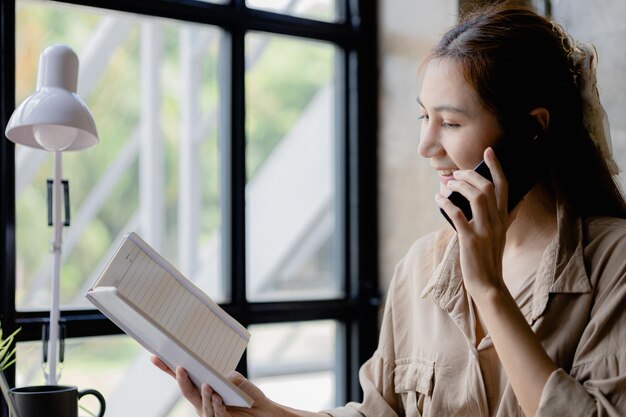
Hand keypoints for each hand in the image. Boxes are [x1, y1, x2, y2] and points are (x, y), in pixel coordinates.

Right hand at [151, 356, 282, 416]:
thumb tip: (222, 376)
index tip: (156, 357)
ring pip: (203, 404)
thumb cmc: (247, 395)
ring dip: (204, 394)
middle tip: (180, 368)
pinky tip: (218, 396)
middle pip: (188, 392)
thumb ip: (228, 377)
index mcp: (201, 391)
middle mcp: (202, 403)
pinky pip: (218, 413)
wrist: (263, 411)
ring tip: (207, 384)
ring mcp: (211, 413)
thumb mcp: (236, 381)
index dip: (168, 369)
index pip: (183, 379)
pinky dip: (218, 404)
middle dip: (183, 381)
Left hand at [435, 147, 508, 299]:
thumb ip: (507, 218)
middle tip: (455, 173)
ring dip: (459, 186)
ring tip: (447, 184)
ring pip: (476, 197)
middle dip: (470, 175)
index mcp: (503, 218)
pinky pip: (457, 215)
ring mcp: (485, 230)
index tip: (488, 152)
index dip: (496, 167)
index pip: (504, 186)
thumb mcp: (502, 235)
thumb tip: (516, 203)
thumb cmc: (490, 258)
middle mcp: (497, 221)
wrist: (488, 284)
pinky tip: (439, 199)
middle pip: (487, 187)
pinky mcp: (470, 239)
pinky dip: (446, 204)